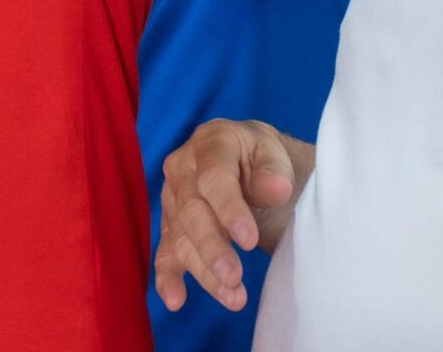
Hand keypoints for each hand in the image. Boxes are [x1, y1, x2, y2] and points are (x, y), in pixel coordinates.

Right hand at [154, 119, 304, 313]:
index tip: (249, 241)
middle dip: (212, 247)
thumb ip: (274, 170)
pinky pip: (166, 254)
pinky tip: (176, 300)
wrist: (254, 168)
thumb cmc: (265, 161)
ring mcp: (173, 199)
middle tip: (234, 276)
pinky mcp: (172, 228)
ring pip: (182, 238)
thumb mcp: (276, 155)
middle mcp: (183, 169)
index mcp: (211, 143)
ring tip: (234, 298)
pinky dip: (168, 278)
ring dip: (204, 272)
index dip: (230, 209)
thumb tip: (275, 188)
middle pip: (192, 211)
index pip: (214, 177)